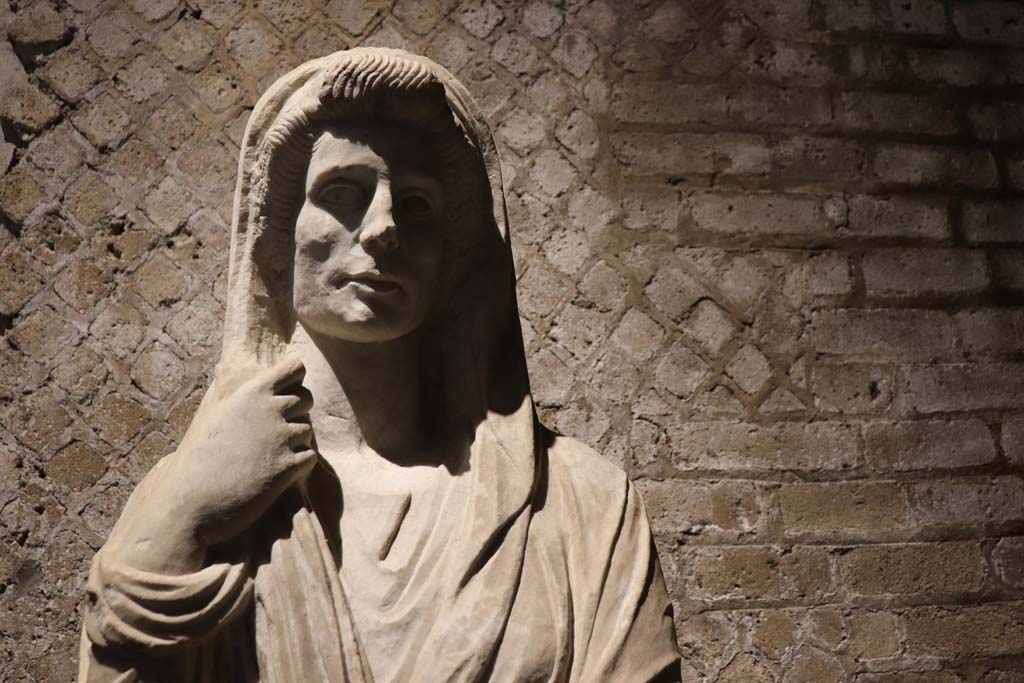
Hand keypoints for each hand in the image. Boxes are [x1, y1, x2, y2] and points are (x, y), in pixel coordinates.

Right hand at [108, 356, 316, 572]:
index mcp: (250, 393)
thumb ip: (234, 398)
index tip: (289, 391)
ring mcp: (281, 438)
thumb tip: (227, 370)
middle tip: (278, 432)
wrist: (188, 502)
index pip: (294, 369)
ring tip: (270, 457)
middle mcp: (269, 410)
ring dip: (296, 442)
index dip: (296, 380)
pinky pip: (310, 458)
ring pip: (308, 431)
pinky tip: (278, 473)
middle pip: (306, 399)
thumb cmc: (194, 461)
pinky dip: (299, 465)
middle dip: (297, 413)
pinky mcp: (288, 467)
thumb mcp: (212, 417)